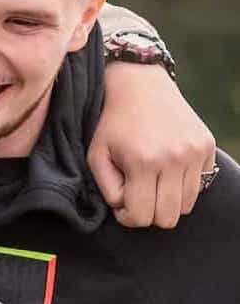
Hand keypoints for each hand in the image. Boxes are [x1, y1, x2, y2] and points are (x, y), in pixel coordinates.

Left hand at [88, 63, 215, 227]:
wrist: (140, 85)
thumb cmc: (113, 124)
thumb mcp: (96, 155)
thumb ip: (107, 189)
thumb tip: (126, 211)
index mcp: (143, 162)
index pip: (143, 217)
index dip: (129, 217)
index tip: (122, 205)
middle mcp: (174, 159)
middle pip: (169, 218)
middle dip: (149, 213)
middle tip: (137, 195)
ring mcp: (194, 153)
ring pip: (187, 206)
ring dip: (167, 200)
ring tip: (151, 180)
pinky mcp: (207, 147)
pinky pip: (200, 186)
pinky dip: (183, 184)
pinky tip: (166, 167)